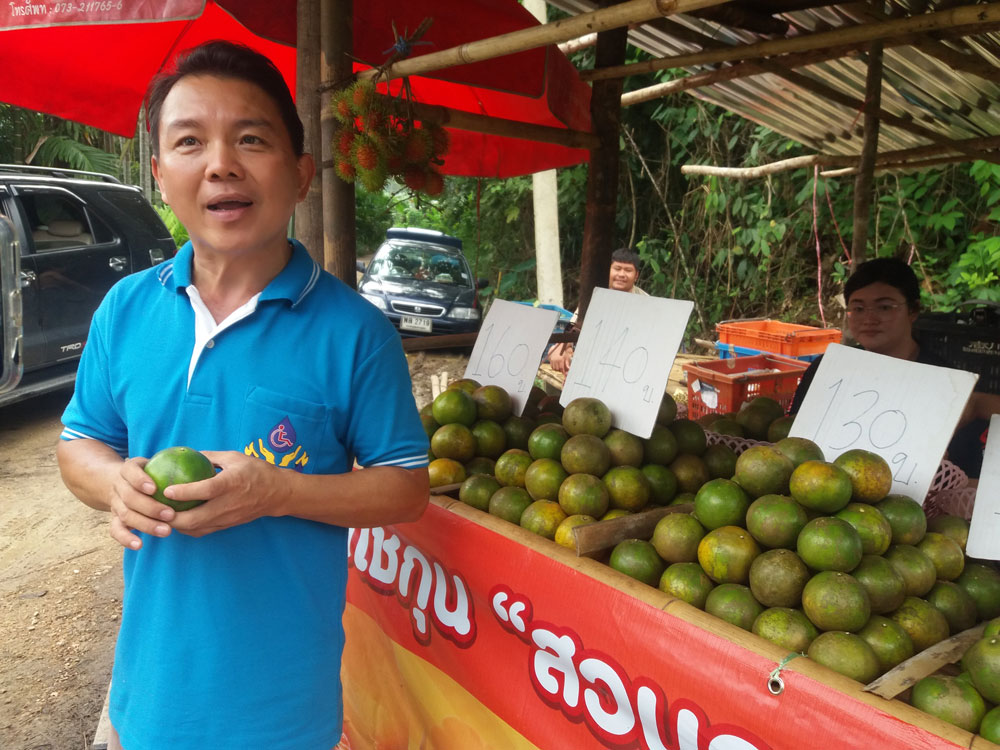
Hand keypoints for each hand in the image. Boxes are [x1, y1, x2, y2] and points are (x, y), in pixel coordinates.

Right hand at [108, 456, 176, 550]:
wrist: (120, 481)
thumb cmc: (150, 470)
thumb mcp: (157, 461)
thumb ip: (175, 460)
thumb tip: (206, 460)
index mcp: (128, 469)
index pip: (131, 471)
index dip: (140, 480)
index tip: (154, 488)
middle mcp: (118, 486)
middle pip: (129, 497)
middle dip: (149, 507)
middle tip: (170, 514)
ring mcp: (115, 503)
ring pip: (126, 515)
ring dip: (145, 525)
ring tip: (166, 531)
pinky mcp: (115, 518)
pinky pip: (116, 530)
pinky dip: (126, 538)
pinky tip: (140, 545)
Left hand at [163, 450, 278, 536]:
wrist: (278, 493)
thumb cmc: (256, 471)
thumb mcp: (235, 457)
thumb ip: (210, 457)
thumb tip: (186, 454)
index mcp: (231, 483)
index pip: (205, 490)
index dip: (185, 492)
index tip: (166, 490)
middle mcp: (229, 503)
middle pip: (196, 518)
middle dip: (172, 518)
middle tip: (155, 510)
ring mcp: (228, 517)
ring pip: (197, 528)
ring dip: (177, 526)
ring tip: (161, 518)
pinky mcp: (228, 525)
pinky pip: (203, 531)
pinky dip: (188, 528)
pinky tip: (177, 521)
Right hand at [549, 343, 573, 374]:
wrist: (558, 347)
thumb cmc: (564, 352)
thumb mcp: (566, 357)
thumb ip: (567, 363)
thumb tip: (568, 368)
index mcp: (560, 360)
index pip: (561, 368)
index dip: (563, 372)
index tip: (564, 374)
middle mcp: (556, 360)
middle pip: (557, 369)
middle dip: (560, 370)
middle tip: (562, 369)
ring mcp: (552, 360)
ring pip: (554, 368)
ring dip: (557, 369)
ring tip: (559, 366)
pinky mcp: (550, 360)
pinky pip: (552, 366)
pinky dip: (554, 367)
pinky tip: (556, 365)